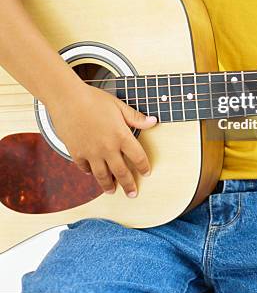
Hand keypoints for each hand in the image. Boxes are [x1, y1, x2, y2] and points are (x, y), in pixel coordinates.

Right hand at [46, 82, 157, 196]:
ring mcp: (91, 153)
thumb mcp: (118, 106)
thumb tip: (153, 122)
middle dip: (128, 184)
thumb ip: (135, 117)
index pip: (138, 156)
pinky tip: (92, 173)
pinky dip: (90, 172)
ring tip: (112, 191)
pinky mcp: (76, 153)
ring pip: (102, 175)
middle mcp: (107, 148)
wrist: (67, 99)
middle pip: (121, 172)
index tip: (147, 172)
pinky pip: (85, 168)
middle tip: (132, 194)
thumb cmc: (93, 99)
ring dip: (108, 185)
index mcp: (121, 135)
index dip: (143, 166)